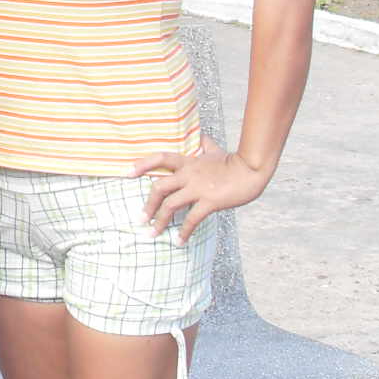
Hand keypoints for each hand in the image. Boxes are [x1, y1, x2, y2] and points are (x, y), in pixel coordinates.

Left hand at [134, 134, 270, 244]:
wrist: (251, 170)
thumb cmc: (234, 161)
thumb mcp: (215, 149)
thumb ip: (204, 144)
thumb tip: (201, 136)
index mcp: (188, 162)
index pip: (160, 158)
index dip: (142, 164)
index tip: (127, 173)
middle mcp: (189, 174)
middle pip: (159, 187)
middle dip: (147, 205)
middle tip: (140, 219)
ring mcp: (198, 188)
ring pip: (171, 205)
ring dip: (159, 221)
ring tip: (152, 234)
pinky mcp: (210, 201)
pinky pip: (192, 219)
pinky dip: (184, 232)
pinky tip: (179, 242)